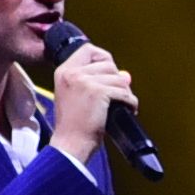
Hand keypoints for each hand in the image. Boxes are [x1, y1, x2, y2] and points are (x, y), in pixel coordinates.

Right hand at [45, 36, 138, 166]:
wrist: (70, 144)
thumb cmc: (74, 125)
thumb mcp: (78, 97)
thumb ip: (97, 82)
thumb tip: (126, 75)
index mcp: (63, 72)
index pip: (88, 50)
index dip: (103, 58)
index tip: (110, 71)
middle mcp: (72, 73)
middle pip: (107, 64)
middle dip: (118, 79)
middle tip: (119, 95)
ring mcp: (84, 81)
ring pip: (118, 78)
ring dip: (125, 92)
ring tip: (123, 104)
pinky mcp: (98, 92)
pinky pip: (123, 92)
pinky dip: (130, 101)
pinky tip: (129, 109)